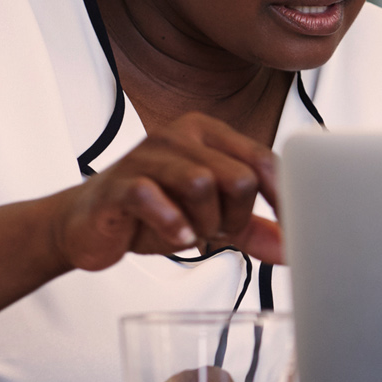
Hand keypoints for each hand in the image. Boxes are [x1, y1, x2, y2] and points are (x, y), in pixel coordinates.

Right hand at [49, 112, 282, 270]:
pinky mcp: (118, 184)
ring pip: (202, 184)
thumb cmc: (153, 210)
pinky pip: (153, 197)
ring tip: (192, 232)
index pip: (263, 159)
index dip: (283, 197)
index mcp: (208, 134)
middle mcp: (179, 136)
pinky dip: (172, 224)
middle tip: (216, 232)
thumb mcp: (211, 218)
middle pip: (238, 176)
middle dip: (235, 217)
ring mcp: (146, 156)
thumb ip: (253, 229)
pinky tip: (176, 236)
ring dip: (205, 223)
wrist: (88, 223)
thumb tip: (291, 248)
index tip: (293, 225)